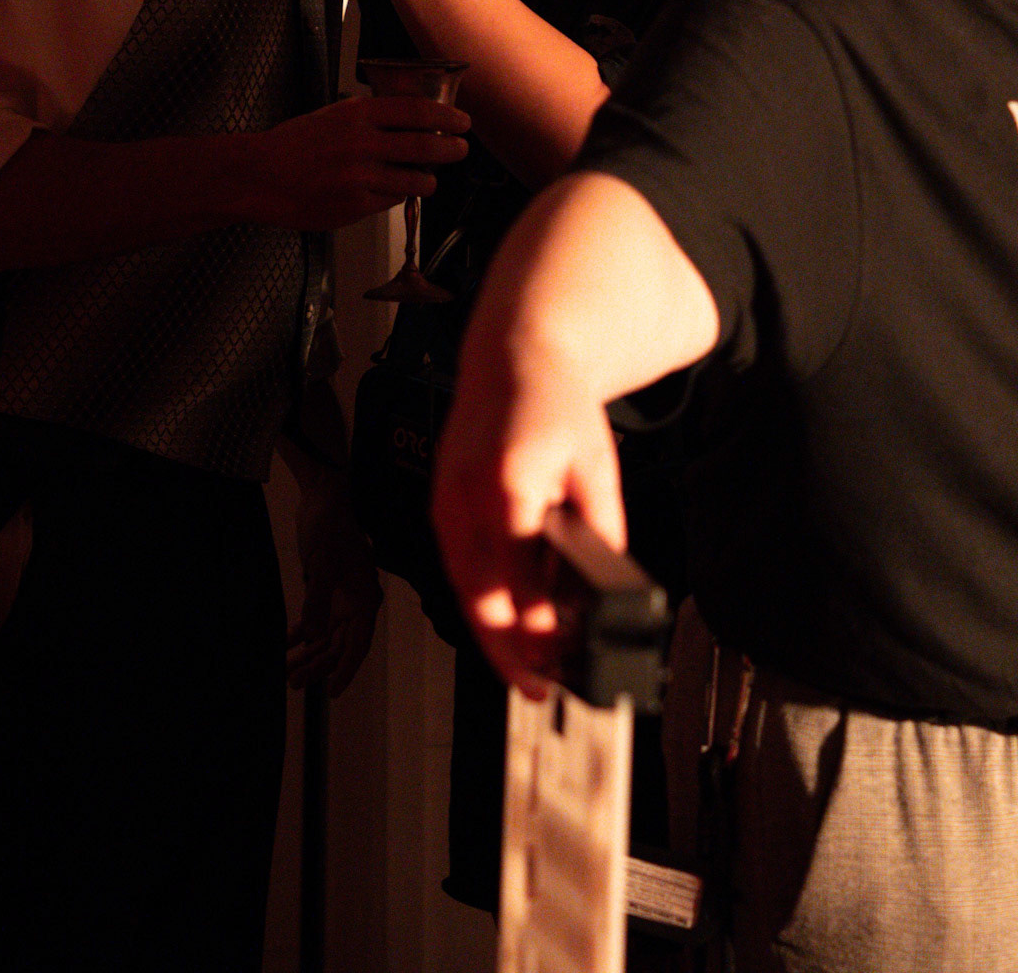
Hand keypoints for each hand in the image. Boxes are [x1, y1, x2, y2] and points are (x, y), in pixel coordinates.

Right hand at [252, 94, 468, 228]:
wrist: (259, 176)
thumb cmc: (293, 144)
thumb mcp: (333, 115)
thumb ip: (370, 116)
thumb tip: (411, 118)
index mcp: (358, 114)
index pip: (418, 110)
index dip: (447, 116)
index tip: (462, 121)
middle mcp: (363, 143)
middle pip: (426, 145)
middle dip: (452, 148)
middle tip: (460, 149)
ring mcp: (360, 177)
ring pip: (415, 180)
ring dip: (428, 180)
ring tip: (427, 178)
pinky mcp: (355, 206)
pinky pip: (391, 201)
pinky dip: (397, 197)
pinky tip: (390, 191)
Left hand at [288, 478, 382, 694]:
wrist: (323, 497)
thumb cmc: (329, 527)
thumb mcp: (322, 563)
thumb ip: (317, 600)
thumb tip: (315, 635)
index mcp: (365, 598)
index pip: (358, 644)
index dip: (346, 670)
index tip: (332, 693)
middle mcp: (357, 601)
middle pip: (340, 645)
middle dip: (319, 665)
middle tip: (294, 683)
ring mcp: (342, 596)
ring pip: (327, 635)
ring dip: (309, 653)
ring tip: (287, 671)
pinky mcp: (327, 588)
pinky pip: (316, 619)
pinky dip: (302, 632)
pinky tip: (285, 643)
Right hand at [432, 323, 625, 693]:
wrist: (513, 358)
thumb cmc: (555, 406)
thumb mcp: (597, 467)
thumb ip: (602, 530)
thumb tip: (605, 589)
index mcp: (511, 484)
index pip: (520, 582)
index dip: (537, 633)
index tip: (558, 665)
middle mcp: (468, 495)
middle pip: (480, 596)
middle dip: (507, 651)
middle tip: (537, 687)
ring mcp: (447, 499)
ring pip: (462, 587)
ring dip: (489, 633)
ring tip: (522, 670)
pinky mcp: (439, 502)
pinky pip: (456, 565)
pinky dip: (477, 600)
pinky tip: (502, 623)